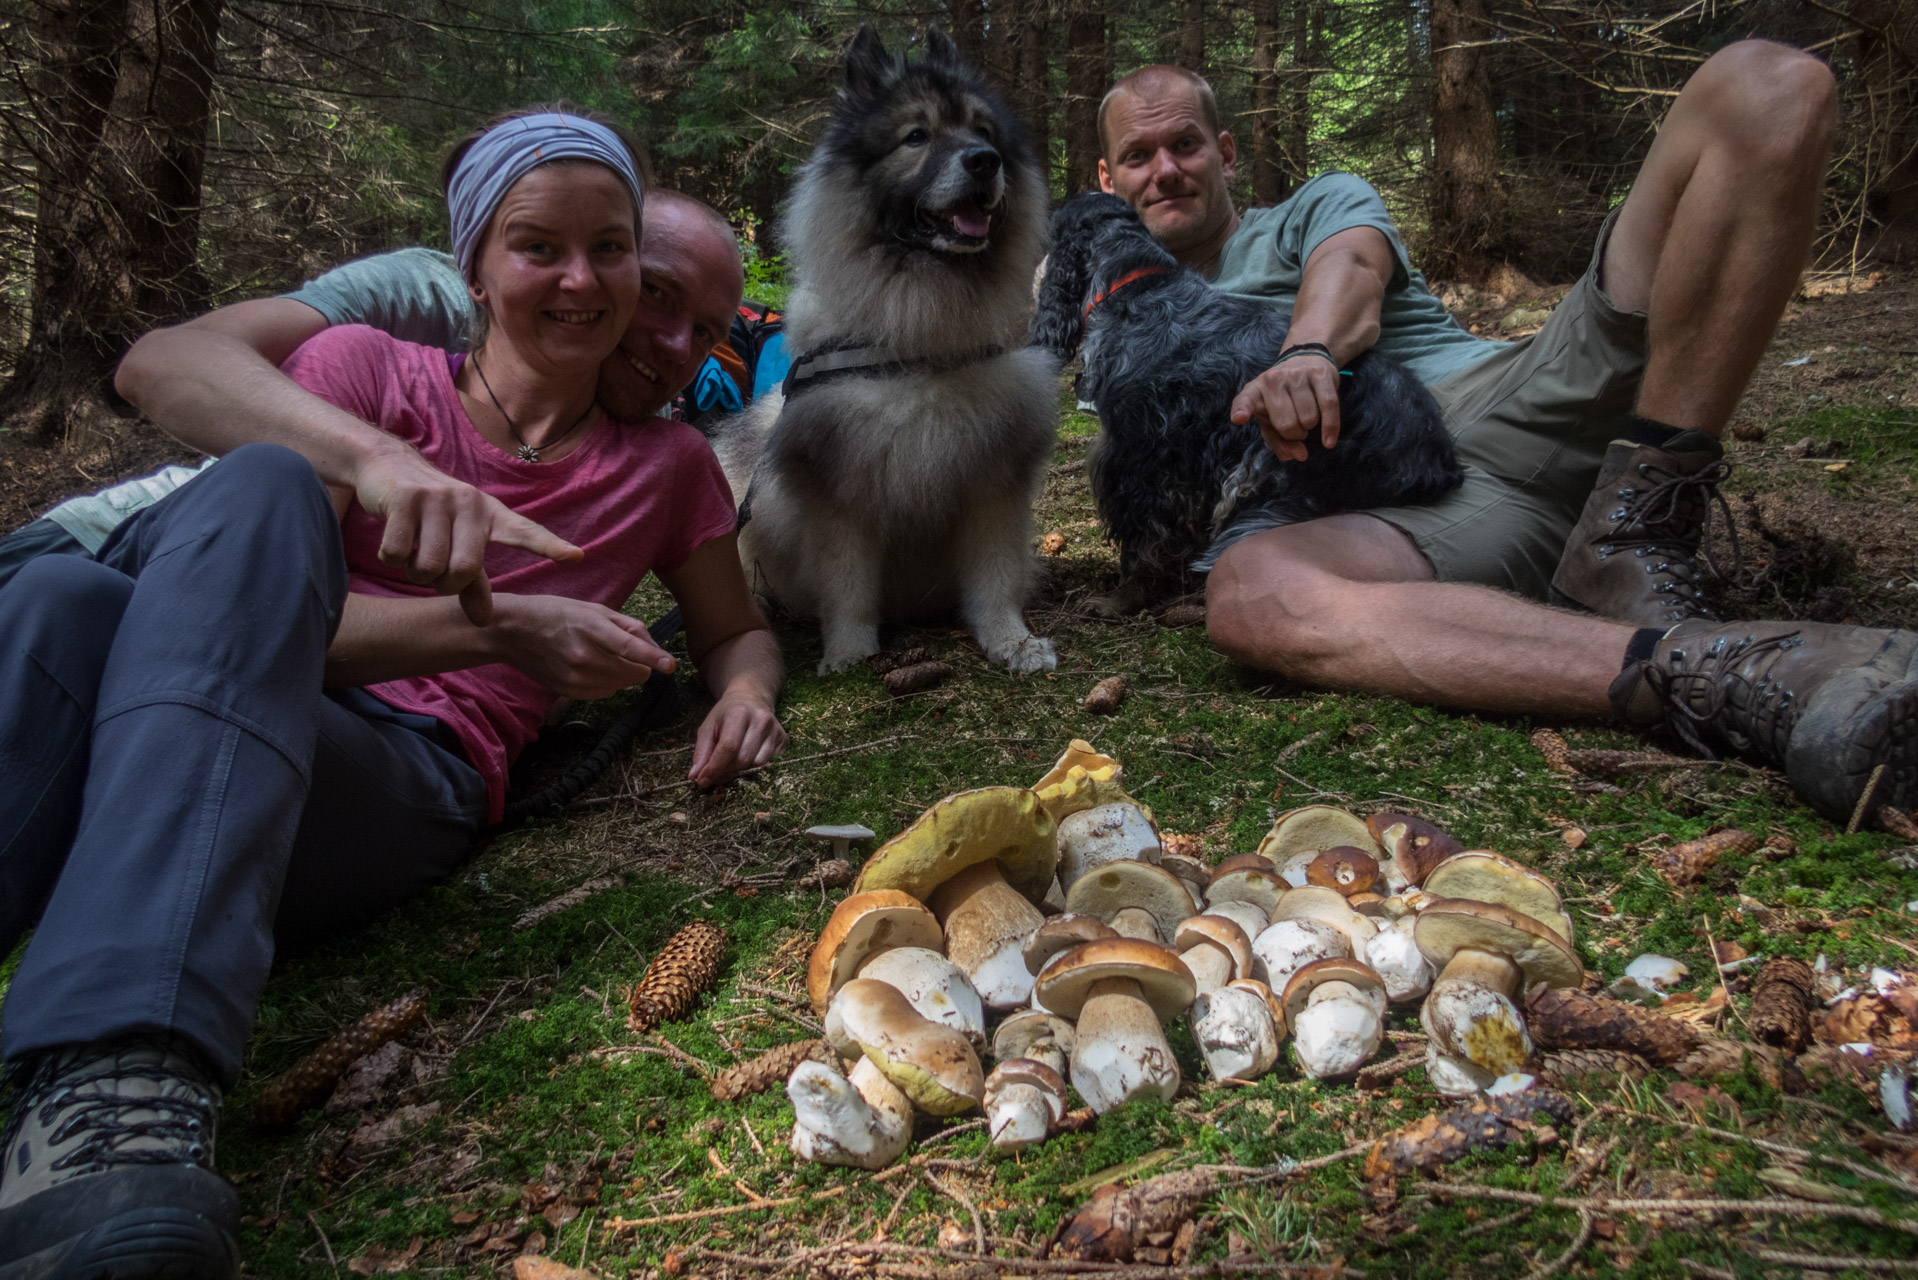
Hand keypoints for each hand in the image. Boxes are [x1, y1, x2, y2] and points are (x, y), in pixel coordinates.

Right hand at [355, 443, 581, 624]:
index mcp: (492, 515)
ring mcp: (437, 499)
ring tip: (414, 548)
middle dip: (443, 584)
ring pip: (427, 567)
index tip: (576, 557)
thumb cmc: (433, 516)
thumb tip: (483, 622)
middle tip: (435, 568)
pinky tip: (395, 537)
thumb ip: (474, 583)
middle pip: (462, 572)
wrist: (389, 469)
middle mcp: (470, 503)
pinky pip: (396, 554)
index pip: (526, 532)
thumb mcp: (459, 543)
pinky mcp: (405, 499)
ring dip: (414, 570)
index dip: (550, 546)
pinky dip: (391, 557)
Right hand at [489, 594, 676, 698]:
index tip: (670, 666)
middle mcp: (583, 655)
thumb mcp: (593, 609)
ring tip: (602, 655)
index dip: (653, 657)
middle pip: (632, 671)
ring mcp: (574, 677)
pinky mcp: (568, 691)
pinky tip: (592, 667)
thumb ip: (628, 626)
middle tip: (627, 650)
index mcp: (590, 627)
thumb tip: (654, 646)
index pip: (628, 647)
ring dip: (624, 674)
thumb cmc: (557, 614)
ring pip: (622, 685)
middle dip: (640, 664)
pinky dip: (608, 683)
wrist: (514, 632)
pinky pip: (605, 693)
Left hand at [689, 691, 787, 788]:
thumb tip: (695, 776)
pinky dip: (755, 766)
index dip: (714, 768)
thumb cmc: (726, 714)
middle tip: (715, 774)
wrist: (751, 698)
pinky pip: (769, 763)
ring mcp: (775, 730)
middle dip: (726, 772)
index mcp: (739, 713)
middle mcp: (761, 720)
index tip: (702, 781)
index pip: (728, 748)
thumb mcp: (708, 727)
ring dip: (741, 771)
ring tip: (731, 765)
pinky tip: (748, 757)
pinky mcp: (784, 739)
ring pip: (758, 764)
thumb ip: (702, 751)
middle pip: (743, 759)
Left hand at [1229, 352, 1343, 461]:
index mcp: (1254, 391)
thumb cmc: (1284, 398)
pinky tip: (1329, 441)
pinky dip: (1330, 428)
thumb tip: (1299, 455)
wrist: (1305, 359)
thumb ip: (1280, 442)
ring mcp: (1296, 374)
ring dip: (1311, 426)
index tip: (1238, 419)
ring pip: (1309, 418)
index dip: (1242, 410)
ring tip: (1307, 417)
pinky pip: (1328, 406)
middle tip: (1296, 427)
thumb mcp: (1272, 419)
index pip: (1245, 401)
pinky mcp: (1320, 373)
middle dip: (1295, 434)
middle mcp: (1273, 380)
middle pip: (1287, 425)